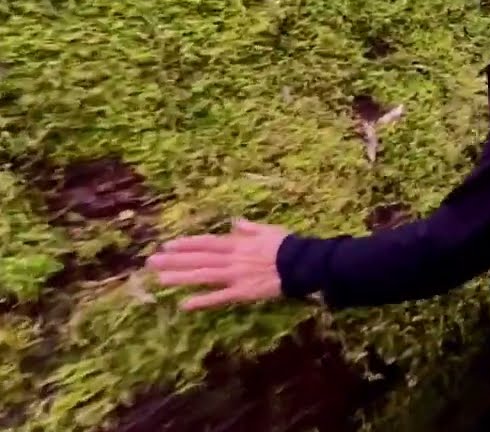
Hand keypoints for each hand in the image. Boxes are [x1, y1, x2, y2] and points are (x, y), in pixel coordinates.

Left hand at [146, 219, 288, 310]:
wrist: (301, 263)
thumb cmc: (287, 246)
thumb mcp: (268, 230)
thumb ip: (249, 228)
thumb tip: (235, 221)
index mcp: (237, 243)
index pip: (206, 243)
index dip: (186, 244)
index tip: (167, 244)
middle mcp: (231, 259)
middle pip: (199, 259)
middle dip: (174, 260)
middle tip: (151, 262)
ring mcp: (235, 276)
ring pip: (203, 276)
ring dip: (181, 278)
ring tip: (159, 280)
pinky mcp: (242, 292)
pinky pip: (219, 297)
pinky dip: (203, 301)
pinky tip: (185, 305)